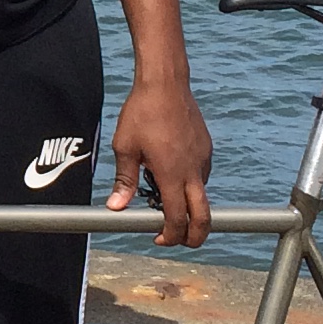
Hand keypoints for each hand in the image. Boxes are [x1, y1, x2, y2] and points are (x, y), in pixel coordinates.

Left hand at [107, 73, 212, 247]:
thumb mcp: (125, 147)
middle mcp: (193, 170)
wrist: (165, 84)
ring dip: (187, 204)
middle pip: (204, 216)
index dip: (170, 234)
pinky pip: (201, 175)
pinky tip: (169, 171)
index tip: (159, 238)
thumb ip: (124, 181)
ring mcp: (203, 159)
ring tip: (160, 193)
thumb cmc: (142, 112)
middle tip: (179, 239)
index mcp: (171, 174)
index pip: (176, 217)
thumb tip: (116, 207)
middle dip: (195, 235)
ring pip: (201, 194)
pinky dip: (189, 183)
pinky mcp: (206, 148)